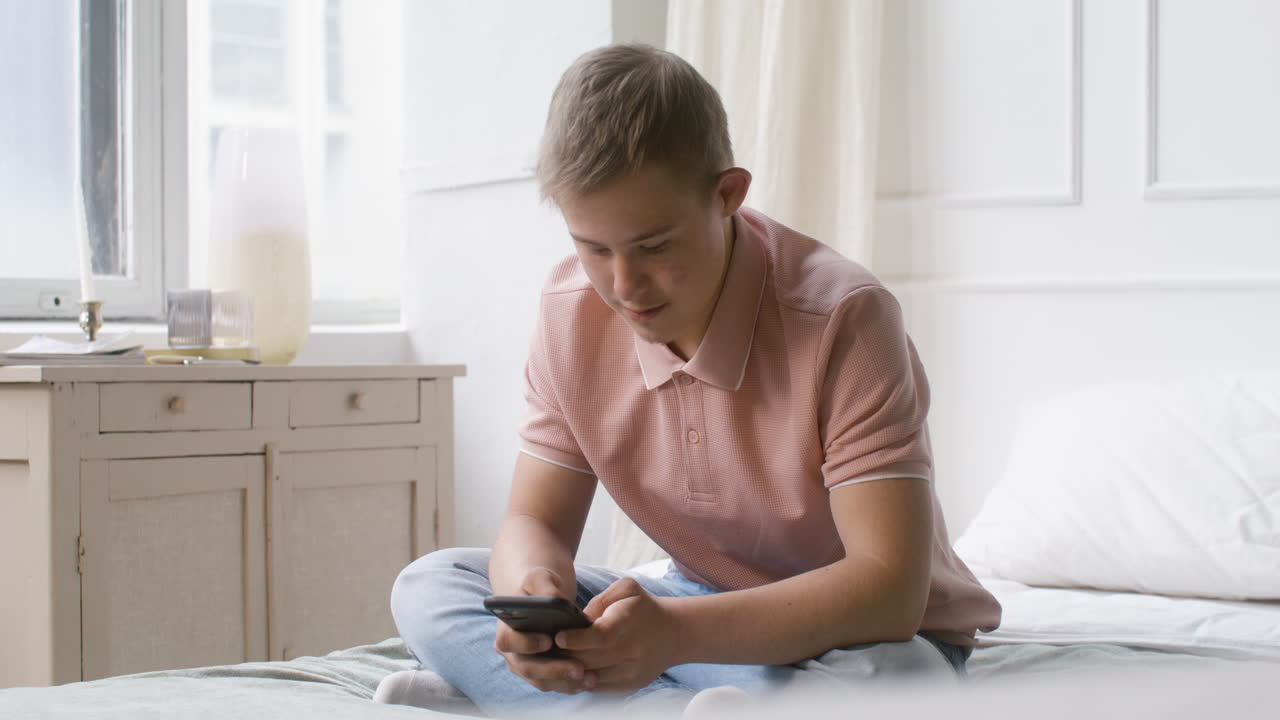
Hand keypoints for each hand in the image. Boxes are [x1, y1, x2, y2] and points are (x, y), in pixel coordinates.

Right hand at [492, 567, 591, 693]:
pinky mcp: (542, 675)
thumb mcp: (540, 579)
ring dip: (566, 682)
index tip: (548, 641)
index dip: (526, 643)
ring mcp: (526, 666)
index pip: (508, 641)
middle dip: (553, 670)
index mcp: (505, 629)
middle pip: (527, 668)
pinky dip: (572, 685)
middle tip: (578, 669)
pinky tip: (590, 680)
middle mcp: (512, 653)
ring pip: (542, 681)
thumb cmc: (538, 586)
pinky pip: (554, 685)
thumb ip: (545, 586)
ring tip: (589, 678)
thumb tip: (557, 599)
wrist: (540, 599)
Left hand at [554, 577, 681, 694]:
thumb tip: (578, 621)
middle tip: (544, 649)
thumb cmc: (643, 607)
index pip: (601, 635)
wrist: (673, 634)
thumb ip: (600, 600)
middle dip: (564, 655)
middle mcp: (632, 650)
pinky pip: (598, 687)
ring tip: (551, 661)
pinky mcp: (629, 685)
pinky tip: (569, 669)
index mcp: (628, 622)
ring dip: (569, 670)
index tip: (558, 636)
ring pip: (591, 676)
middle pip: (590, 659)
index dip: (577, 638)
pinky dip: (581, 680)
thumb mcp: (626, 589)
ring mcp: (631, 671)